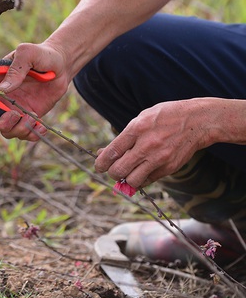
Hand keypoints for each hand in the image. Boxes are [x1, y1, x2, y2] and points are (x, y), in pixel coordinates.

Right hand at [0, 42, 69, 140]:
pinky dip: (31, 134)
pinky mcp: (28, 117)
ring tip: (32, 118)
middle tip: (14, 115)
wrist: (62, 65)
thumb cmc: (42, 55)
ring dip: (17, 130)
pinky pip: (24, 133)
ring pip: (6, 130)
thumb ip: (15, 69)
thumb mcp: (28, 54)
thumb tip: (3, 88)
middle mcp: (1, 99)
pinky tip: (41, 125)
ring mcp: (14, 109)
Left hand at [94, 99, 212, 187]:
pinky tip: (142, 170)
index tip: (99, 166)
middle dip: (112, 173)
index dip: (101, 163)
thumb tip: (103, 153)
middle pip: (119, 170)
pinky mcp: (169, 168)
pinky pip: (148, 181)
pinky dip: (141, 179)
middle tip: (113, 170)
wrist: (198, 121)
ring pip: (132, 181)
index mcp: (137, 129)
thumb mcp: (142, 119)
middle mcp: (147, 145)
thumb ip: (123, 137)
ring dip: (126, 179)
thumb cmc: (165, 117)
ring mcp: (159, 158)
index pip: (112, 152)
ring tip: (127, 172)